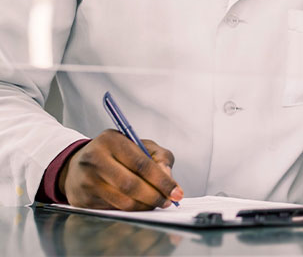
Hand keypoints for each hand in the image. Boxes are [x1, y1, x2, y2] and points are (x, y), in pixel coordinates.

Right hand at [59, 129, 183, 210]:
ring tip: (156, 203)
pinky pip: (114, 209)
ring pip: (123, 201)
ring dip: (145, 205)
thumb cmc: (115, 153)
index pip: (141, 164)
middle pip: (131, 185)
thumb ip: (160, 157)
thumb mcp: (139, 144)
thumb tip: (168, 178)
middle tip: (168, 201)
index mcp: (111, 140)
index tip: (176, 192)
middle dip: (155, 196)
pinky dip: (131, 210)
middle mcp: (95, 159)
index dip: (162, 180)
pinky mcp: (83, 200)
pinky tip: (139, 204)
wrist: (77, 164)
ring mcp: (87, 181)